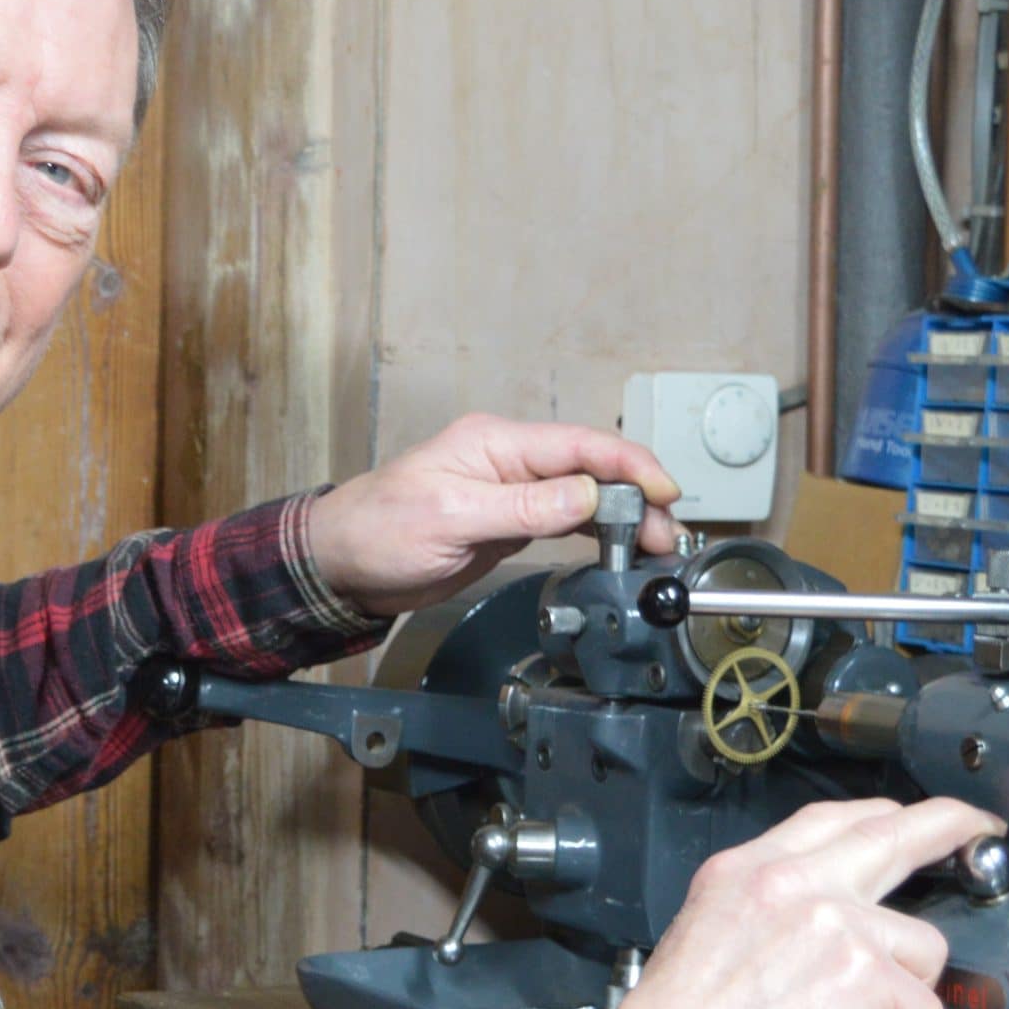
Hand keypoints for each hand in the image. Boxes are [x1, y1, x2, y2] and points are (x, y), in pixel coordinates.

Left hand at [307, 414, 683, 617]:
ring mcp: (512, 491)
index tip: (663, 491)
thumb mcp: (451, 519)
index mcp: (496, 444)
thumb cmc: (378, 531)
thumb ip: (522, 508)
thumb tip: (586, 496)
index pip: (579, 445)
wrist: (342, 564)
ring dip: (623, 518)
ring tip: (656, 546)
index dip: (629, 465)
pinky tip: (620, 548)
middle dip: (636, 497)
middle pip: (592, 469)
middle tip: (666, 535)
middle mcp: (510, 461)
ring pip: (585, 496)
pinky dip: (598, 532)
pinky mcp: (510, 522)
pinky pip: (567, 520)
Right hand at [611, 797, 1003, 1008]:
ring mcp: (838, 924)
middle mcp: (796, 884)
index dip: (883, 817)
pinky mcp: (868, 977)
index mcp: (748, 870)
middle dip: (951, 824)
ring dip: (900, 1000)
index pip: (831, 820)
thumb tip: (816, 928)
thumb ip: (766, 911)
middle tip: (979, 829)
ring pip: (924, 949)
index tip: (910, 820)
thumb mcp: (704, 931)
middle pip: (897, 833)